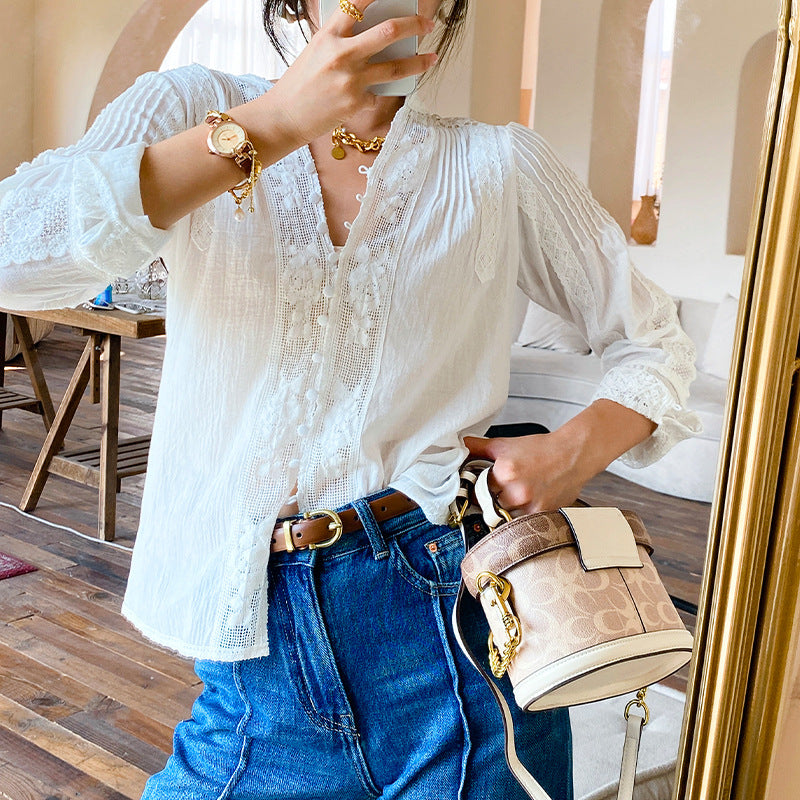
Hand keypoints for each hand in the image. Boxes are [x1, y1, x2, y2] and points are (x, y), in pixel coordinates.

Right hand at [261, 0, 437, 146]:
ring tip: (431, 58)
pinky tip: (382, 91)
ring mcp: (351, 80)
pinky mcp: (356, 103)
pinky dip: (382, 91)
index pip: (358, 3)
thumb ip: (341, 42)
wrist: (285, 117)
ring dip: (418, 62)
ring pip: (395, 67)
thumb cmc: (299, 84)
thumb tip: (373, 37)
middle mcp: (341, 55)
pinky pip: (379, 93)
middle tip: (427, 23)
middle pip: (388, 32)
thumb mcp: (315, 52)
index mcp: (328, 36)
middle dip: (414, 25)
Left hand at [464, 431, 588, 515]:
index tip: (479, 489)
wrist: (572, 455)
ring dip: (506, 509)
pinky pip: (521, 523)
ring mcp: (530, 506)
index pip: (476, 492)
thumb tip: (457, 446)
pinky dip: (520, 515)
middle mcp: (517, 491)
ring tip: (516, 495)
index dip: (476, 491)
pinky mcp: (542, 515)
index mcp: (505, 472)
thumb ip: (476, 447)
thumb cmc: (541, 450)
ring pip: (504, 517)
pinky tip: (527, 501)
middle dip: (491, 500)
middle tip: (499, 491)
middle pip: (489, 507)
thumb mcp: (504, 444)